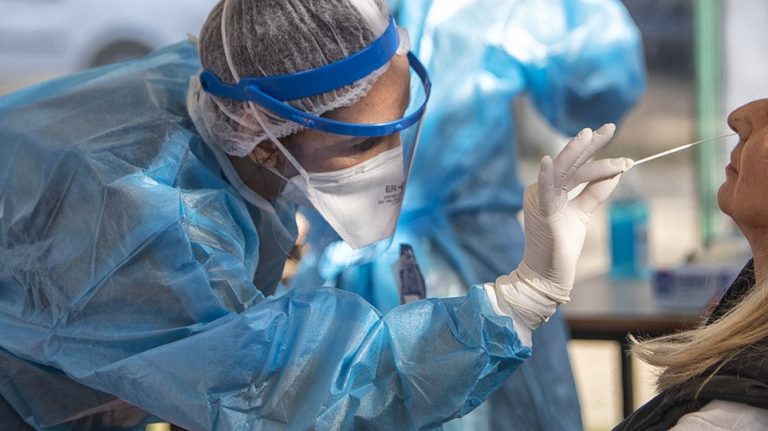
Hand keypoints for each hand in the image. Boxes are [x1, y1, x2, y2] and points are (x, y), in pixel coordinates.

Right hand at [485, 124, 632, 333]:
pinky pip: (545, 192)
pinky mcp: (541, 214)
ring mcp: (540, 200)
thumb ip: (595, 192)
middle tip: (609, 128)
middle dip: (589, 144)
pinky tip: (547, 162)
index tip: (609, 131)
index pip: (575, 164)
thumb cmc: (562, 245)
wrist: (548, 274)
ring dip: (578, 155)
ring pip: (564, 173)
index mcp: (551, 189)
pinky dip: (546, 177)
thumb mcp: (582, 213)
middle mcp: (542, 190)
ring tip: (590, 135)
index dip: (592, 148)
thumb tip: (615, 171)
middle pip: (570, 162)